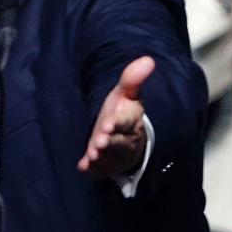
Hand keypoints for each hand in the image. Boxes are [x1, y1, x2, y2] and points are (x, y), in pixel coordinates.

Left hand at [77, 56, 153, 178]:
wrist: (125, 138)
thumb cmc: (121, 113)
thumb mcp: (125, 94)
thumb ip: (132, 79)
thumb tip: (148, 59)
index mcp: (130, 121)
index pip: (126, 123)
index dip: (118, 124)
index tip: (109, 124)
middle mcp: (125, 140)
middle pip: (118, 143)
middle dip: (109, 143)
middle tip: (98, 143)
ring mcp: (115, 155)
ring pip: (110, 158)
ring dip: (101, 157)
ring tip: (92, 154)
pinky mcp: (104, 166)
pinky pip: (99, 171)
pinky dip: (92, 170)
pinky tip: (83, 167)